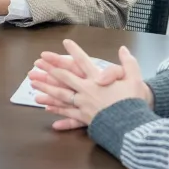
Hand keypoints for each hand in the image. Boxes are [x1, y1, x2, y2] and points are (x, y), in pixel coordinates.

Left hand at [29, 40, 151, 129]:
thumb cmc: (134, 102)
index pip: (83, 61)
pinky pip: (68, 114)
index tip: (65, 42)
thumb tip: (123, 50)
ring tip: (34, 86)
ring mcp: (84, 105)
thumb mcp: (134, 79)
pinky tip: (47, 110)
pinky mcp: (85, 119)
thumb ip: (128, 63)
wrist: (132, 126)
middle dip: (50, 70)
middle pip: (65, 78)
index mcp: (98, 80)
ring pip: (61, 96)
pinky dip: (58, 112)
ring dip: (47, 89)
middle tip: (37, 65)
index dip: (74, 51)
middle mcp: (87, 91)